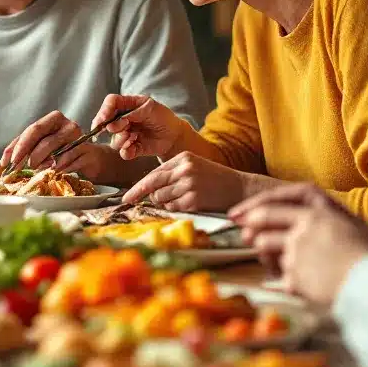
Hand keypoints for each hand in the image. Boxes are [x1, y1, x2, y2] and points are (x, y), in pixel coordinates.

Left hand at [0, 111, 83, 174]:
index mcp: (53, 119)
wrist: (90, 159)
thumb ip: (22, 152)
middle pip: (43, 137)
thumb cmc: (63, 151)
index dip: (19, 145)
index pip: (32, 130)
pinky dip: (58, 168)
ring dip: (42, 162)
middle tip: (20, 167)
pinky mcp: (87, 152)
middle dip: (28, 154)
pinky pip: (68, 162)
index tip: (9, 161)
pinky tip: (55, 171)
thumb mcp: (41, 147)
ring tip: (37, 169)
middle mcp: (67, 125)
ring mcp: (79, 138)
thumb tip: (0, 167)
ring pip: (55, 150)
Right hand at [93, 94, 187, 160]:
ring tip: (134, 137)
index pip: (110, 103)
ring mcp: (125, 135)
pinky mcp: (131, 148)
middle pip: (106, 123)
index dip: (104, 110)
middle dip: (113, 127)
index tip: (104, 119)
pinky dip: (127, 151)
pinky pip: (123, 152)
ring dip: (121, 139)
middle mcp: (122, 120)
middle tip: (126, 127)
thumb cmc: (163, 117)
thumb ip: (134, 112)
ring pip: (114, 140)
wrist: (174, 135)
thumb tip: (119, 121)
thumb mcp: (151, 108)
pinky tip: (135, 146)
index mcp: (127, 105)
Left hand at [120, 152, 252, 211]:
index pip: (153, 174)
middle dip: (140, 195)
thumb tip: (148, 188)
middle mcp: (184, 170)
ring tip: (182, 198)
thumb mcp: (194, 166)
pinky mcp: (194, 200)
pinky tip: (189, 203)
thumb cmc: (216, 179)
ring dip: (165, 202)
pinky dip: (175, 208)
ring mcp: (189, 185)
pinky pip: (173, 207)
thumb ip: (172, 173)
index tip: (126, 197)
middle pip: (153, 185)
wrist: (241, 188)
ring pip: (161, 198)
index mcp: (183, 158)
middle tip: (130, 201)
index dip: (137, 187)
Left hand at [230, 183, 367, 305]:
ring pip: (264, 248)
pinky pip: (279, 277)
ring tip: (288, 265)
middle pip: (261, 221)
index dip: (251, 206)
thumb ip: (316, 221)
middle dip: (249, 229)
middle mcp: (306, 224)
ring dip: (268, 257)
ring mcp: (298, 250)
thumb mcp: (346, 224)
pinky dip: (287, 280)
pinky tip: (304, 284)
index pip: (275, 200)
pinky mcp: (296, 276)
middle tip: (246, 237)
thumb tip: (279, 229)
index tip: (235, 214)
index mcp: (320, 208)